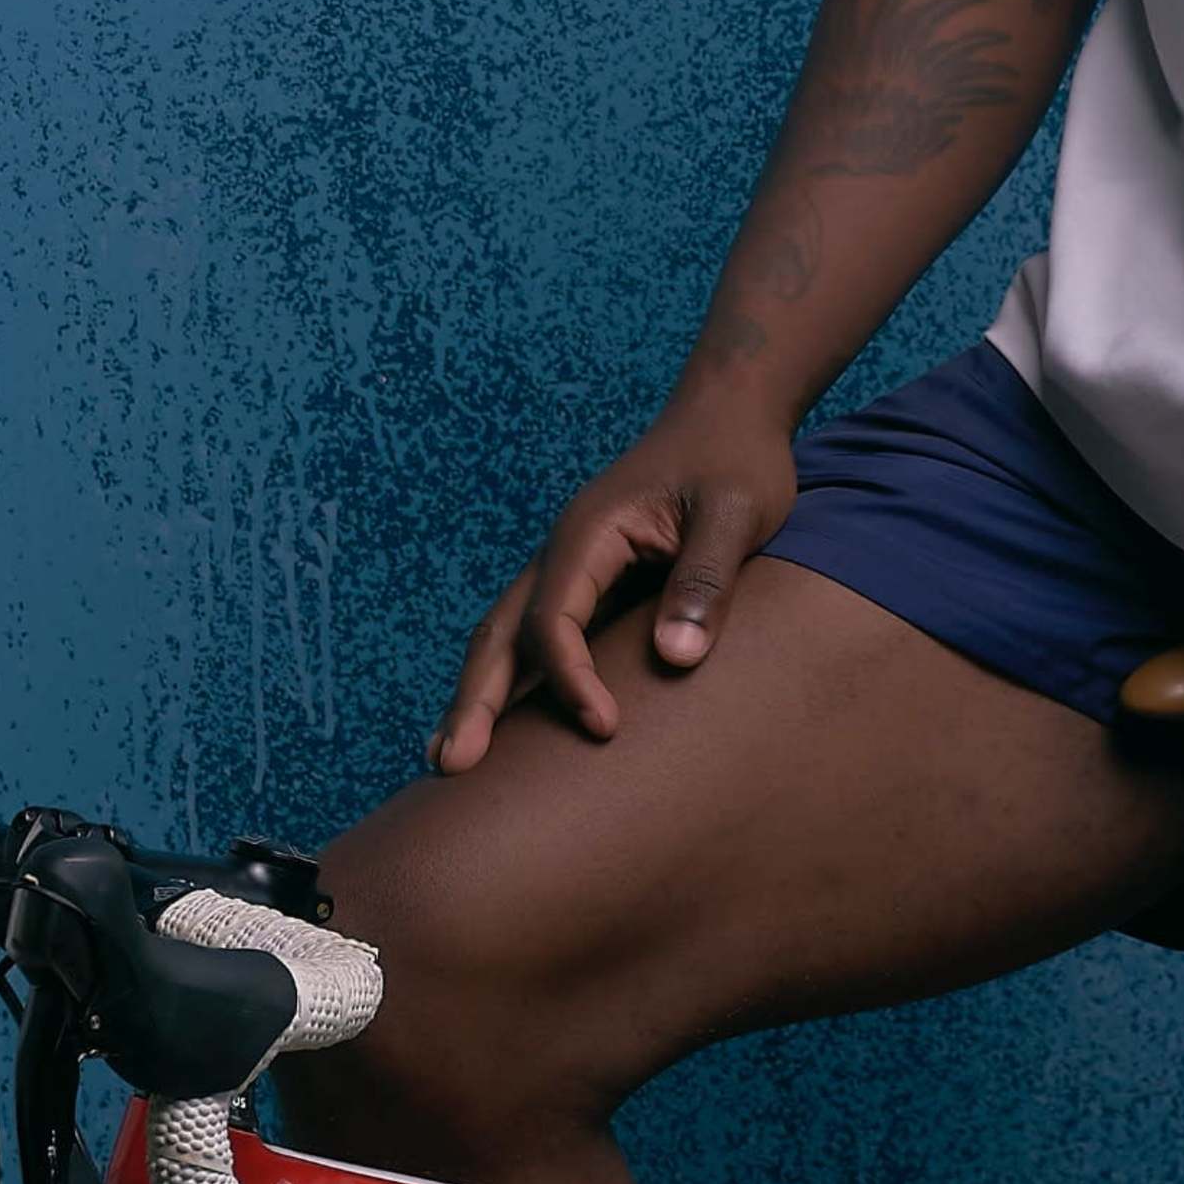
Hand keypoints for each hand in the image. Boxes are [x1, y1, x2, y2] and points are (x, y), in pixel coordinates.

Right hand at [431, 391, 800, 768]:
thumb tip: (676, 659)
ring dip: (478, 696)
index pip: (555, 621)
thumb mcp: (736, 514)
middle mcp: (563, 553)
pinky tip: (503, 723)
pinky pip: (536, 636)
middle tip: (450, 767)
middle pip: (501, 634)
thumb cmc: (735, 461)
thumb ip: (704, 581)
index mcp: (589, 534)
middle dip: (474, 701)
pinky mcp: (588, 582)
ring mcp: (569, 567)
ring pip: (505, 637)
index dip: (570, 679)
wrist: (727, 416)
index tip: (605, 727)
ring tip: (448, 759)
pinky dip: (513, 680)